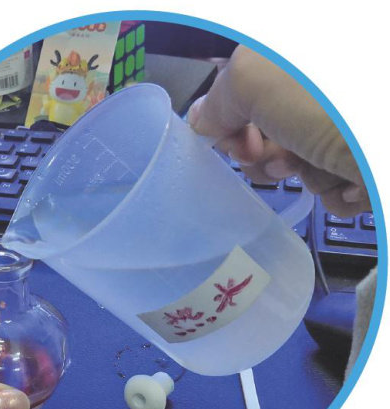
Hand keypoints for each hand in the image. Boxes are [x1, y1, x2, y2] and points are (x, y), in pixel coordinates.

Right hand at [188, 45, 370, 216]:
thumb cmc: (328, 101)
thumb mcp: (254, 80)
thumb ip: (219, 98)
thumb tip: (200, 120)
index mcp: (293, 60)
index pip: (245, 90)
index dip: (233, 121)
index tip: (236, 142)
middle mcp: (319, 89)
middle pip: (271, 130)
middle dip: (269, 153)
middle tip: (280, 158)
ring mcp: (346, 123)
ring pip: (303, 158)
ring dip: (305, 173)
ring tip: (322, 167)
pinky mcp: (368, 156)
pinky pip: (336, 179)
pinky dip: (337, 189)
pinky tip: (352, 184)